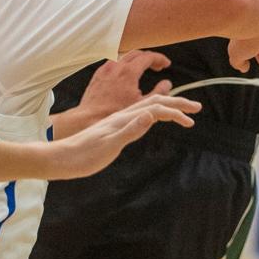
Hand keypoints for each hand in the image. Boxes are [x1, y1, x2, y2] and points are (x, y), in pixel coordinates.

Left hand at [51, 93, 201, 179]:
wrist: (62, 156)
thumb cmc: (84, 154)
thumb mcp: (109, 145)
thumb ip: (130, 129)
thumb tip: (151, 114)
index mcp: (125, 118)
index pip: (157, 108)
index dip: (176, 111)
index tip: (192, 120)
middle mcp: (122, 115)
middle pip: (155, 101)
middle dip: (177, 103)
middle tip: (196, 109)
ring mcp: (116, 119)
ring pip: (146, 103)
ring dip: (165, 102)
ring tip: (179, 108)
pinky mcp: (112, 125)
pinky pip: (137, 110)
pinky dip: (150, 107)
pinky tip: (150, 113)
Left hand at [75, 50, 172, 126]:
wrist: (90, 118)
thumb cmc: (116, 113)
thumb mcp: (141, 105)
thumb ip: (158, 93)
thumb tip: (167, 83)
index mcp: (129, 72)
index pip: (148, 57)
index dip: (160, 58)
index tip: (166, 64)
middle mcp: (117, 66)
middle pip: (137, 53)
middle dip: (149, 58)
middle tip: (157, 67)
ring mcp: (106, 68)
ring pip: (124, 56)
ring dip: (136, 60)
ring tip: (142, 71)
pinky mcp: (98, 74)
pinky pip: (113, 63)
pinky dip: (123, 65)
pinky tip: (125, 76)